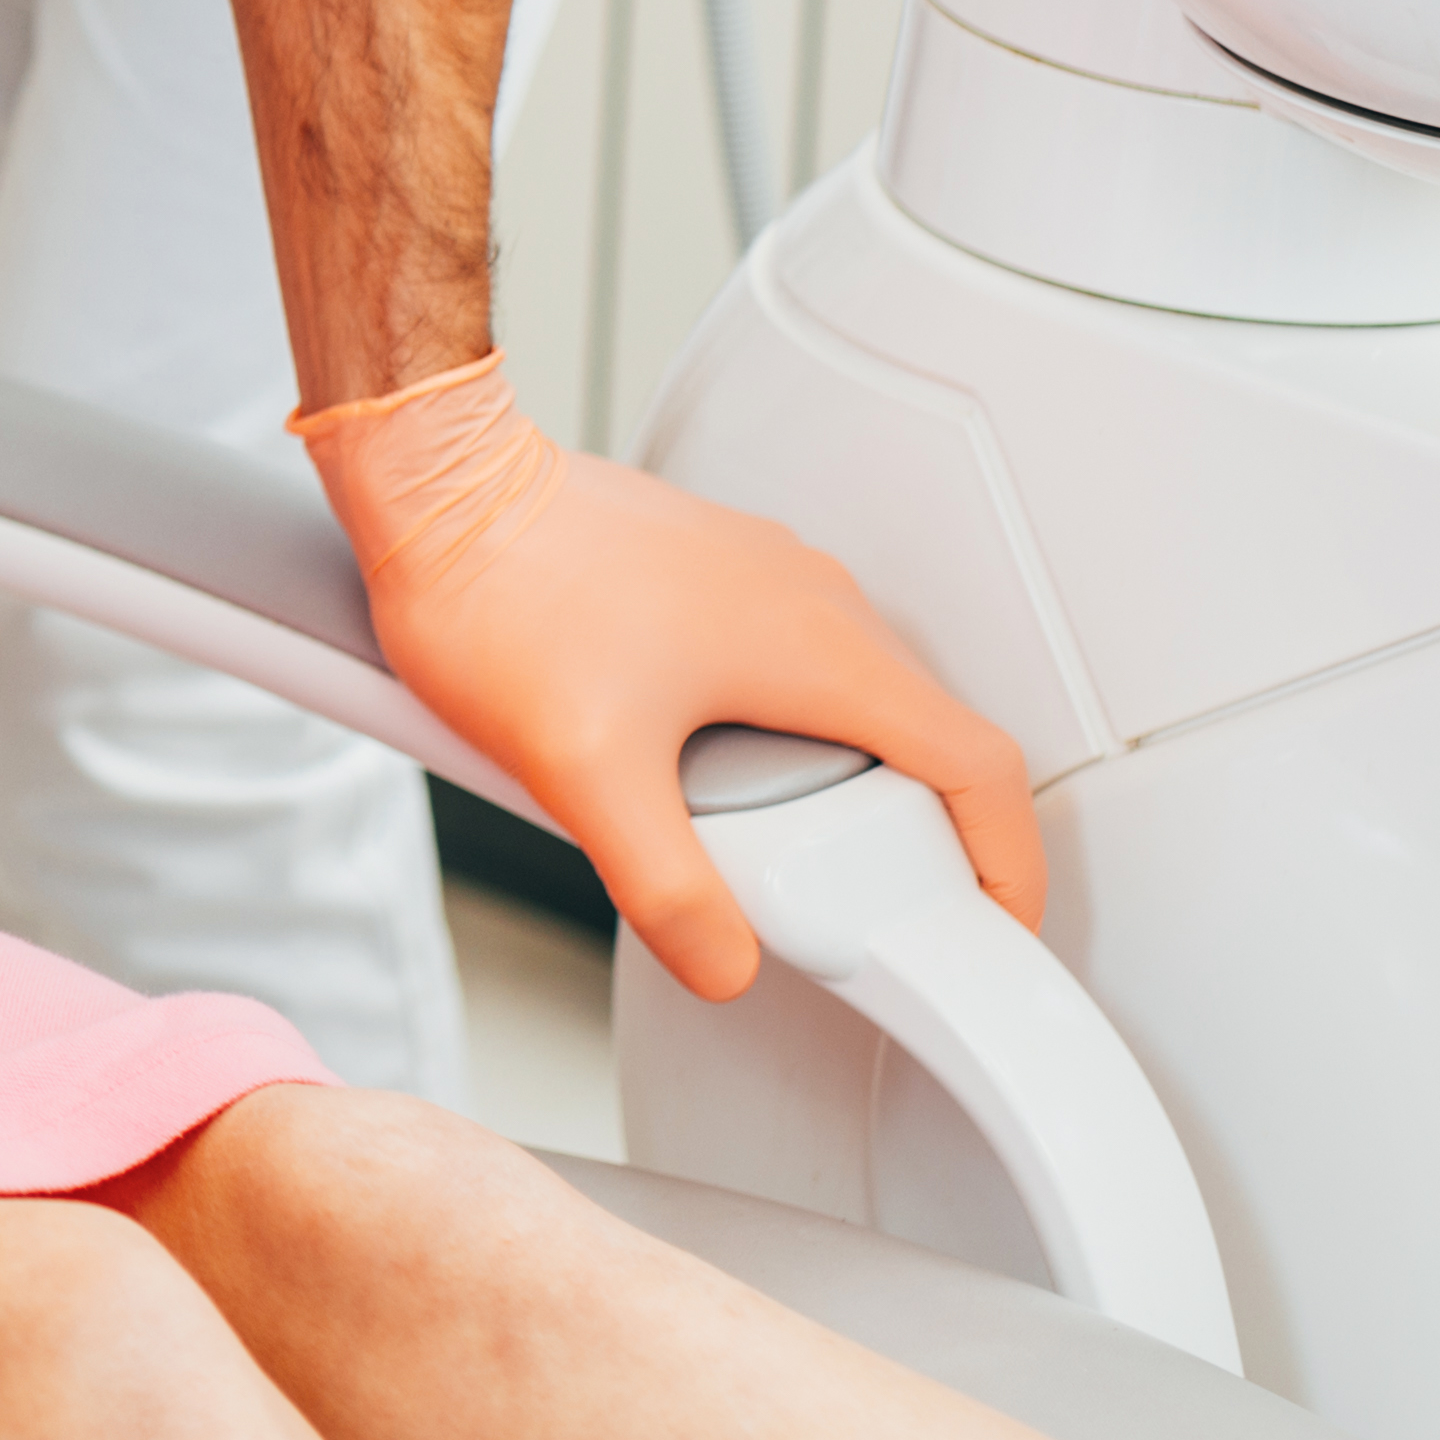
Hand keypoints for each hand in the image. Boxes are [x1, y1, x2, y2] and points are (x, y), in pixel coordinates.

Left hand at [300, 354, 1043, 1004]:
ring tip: (762, 851)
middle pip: (919, 741)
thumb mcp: (585, 771)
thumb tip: (721, 960)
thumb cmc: (501, 584)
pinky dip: (773, 736)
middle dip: (907, 840)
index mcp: (822, 646)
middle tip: (859, 912)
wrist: (429, 480)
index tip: (1000, 923)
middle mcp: (812, 601)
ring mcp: (762, 578)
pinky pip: (781, 668)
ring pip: (845, 702)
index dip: (1010, 862)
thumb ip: (668, 886)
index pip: (979, 765)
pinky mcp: (708, 574)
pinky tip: (687, 773)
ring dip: (828, 784)